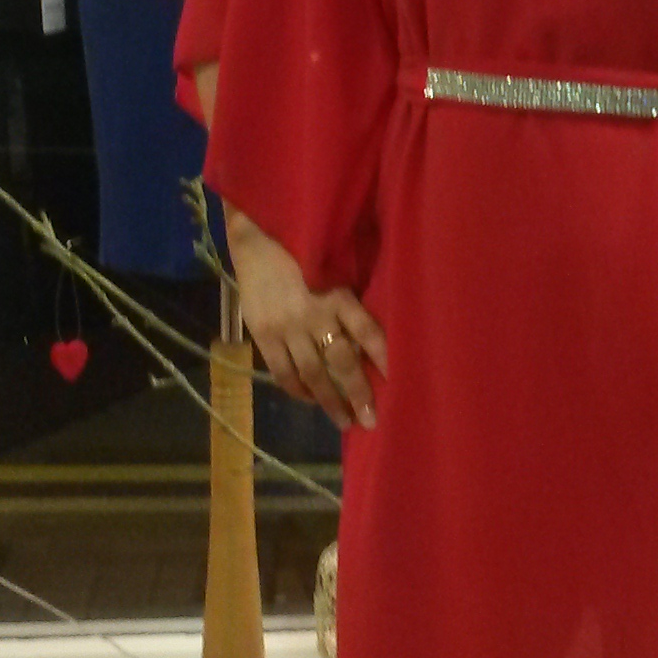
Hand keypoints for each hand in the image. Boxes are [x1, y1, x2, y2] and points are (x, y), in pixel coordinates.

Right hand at [224, 210, 387, 428]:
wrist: (259, 236)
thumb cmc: (307, 248)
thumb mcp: (336, 266)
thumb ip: (350, 298)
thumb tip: (370, 336)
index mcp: (339, 293)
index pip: (368, 332)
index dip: (384, 358)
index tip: (398, 382)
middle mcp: (315, 314)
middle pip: (342, 362)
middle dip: (358, 393)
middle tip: (372, 420)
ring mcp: (287, 327)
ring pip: (312, 373)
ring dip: (330, 402)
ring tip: (345, 422)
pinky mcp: (263, 333)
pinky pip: (282, 370)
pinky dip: (297, 390)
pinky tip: (310, 401)